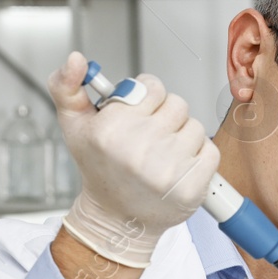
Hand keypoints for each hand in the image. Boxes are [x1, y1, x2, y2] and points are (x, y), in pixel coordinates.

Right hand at [49, 52, 218, 267]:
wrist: (117, 219)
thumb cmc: (99, 169)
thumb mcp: (74, 126)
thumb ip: (67, 87)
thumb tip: (75, 58)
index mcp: (111, 129)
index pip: (153, 86)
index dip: (148, 99)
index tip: (138, 115)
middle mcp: (139, 148)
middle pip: (177, 104)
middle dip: (166, 117)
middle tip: (150, 138)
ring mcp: (167, 169)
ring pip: (195, 126)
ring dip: (182, 137)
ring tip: (163, 155)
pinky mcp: (191, 186)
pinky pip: (210, 150)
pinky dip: (199, 157)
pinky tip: (178, 167)